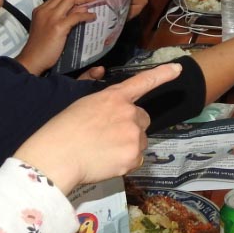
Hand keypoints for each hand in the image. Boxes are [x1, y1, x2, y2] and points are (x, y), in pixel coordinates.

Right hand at [13, 62, 181, 192]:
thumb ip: (107, 107)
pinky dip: (124, 163)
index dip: (162, 74)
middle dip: (131, 128)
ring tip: (102, 151)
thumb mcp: (84, 106)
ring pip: (139, 141)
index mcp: (114, 97)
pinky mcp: (132, 156)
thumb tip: (119, 116)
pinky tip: (105, 163)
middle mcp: (129, 113)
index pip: (143, 82)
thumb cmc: (61, 131)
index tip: (178, 69)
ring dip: (127, 146)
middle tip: (107, 138)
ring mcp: (133, 135)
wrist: (55, 157)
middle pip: (142, 120)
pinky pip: (135, 160)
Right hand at [17, 0, 97, 74]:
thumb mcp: (48, 26)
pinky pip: (76, 16)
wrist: (32, 59)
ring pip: (71, 0)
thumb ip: (61, 16)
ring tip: (94, 2)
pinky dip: (87, 15)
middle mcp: (45, 10)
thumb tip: (80, 8)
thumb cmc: (40, 46)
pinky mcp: (59, 26)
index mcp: (41, 9)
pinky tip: (92, 17)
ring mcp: (51, 17)